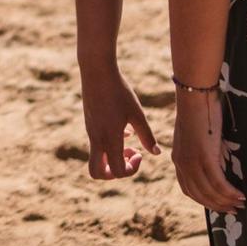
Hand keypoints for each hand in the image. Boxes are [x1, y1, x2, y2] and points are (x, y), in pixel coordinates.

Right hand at [78, 63, 159, 179]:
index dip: (131, 170)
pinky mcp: (90, 124)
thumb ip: (147, 135)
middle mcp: (97, 139)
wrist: (97, 72)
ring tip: (129, 144)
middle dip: (113, 173)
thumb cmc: (119, 91)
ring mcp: (91, 132)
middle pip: (97, 173)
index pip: (117, 171)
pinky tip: (123, 130)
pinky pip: (97, 144)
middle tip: (128, 158)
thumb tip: (156, 153)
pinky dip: (110, 145)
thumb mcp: (137, 114)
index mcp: (109, 139)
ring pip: (96, 159)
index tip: (140, 153)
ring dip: (112, 159)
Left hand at [171, 90, 244, 213]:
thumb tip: (219, 160)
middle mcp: (182, 163)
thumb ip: (204, 150)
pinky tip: (241, 195)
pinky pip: (218, 183)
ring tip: (241, 204)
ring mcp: (192, 161)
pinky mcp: (204, 156)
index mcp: (179, 159)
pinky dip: (230, 192)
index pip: (189, 189)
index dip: (204, 200)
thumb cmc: (199, 110)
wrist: (195, 95)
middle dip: (217, 206)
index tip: (219, 205)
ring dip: (226, 201)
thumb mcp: (198, 135)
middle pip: (199, 195)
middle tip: (233, 211)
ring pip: (210, 192)